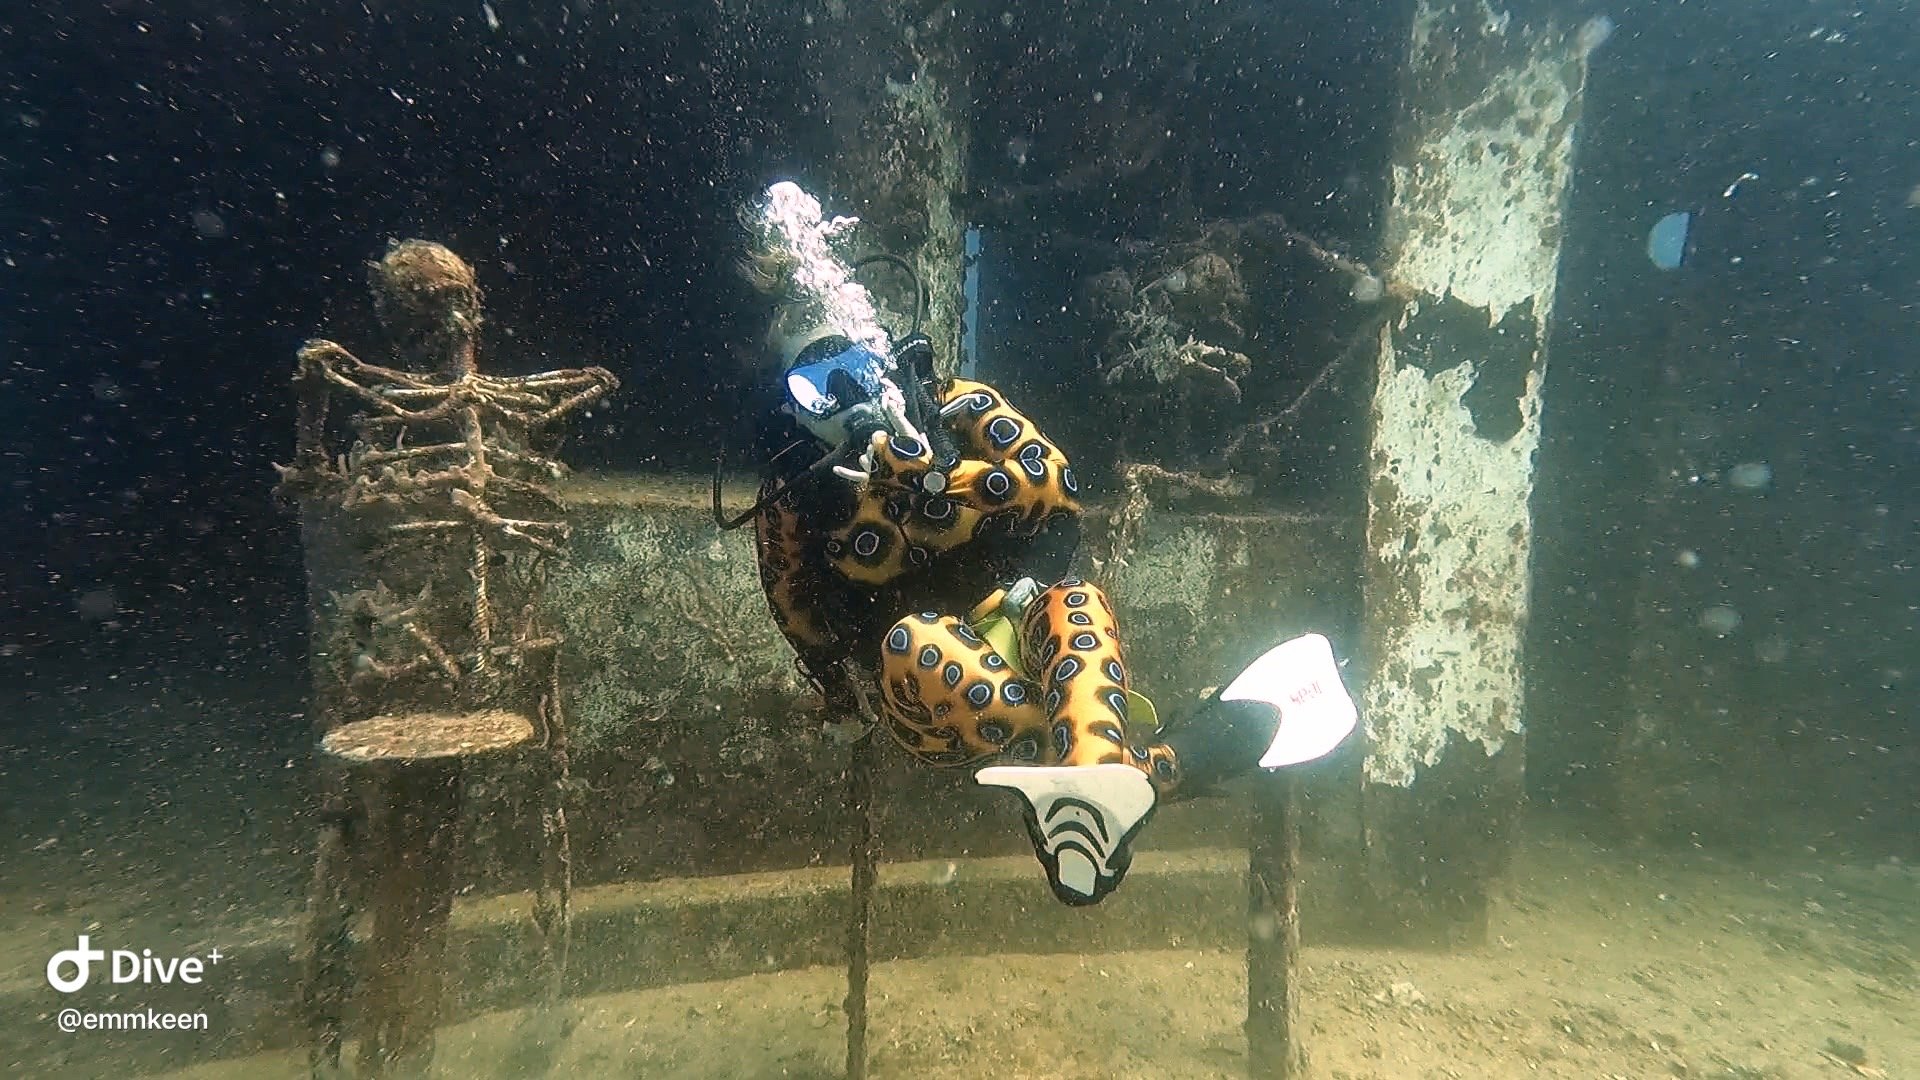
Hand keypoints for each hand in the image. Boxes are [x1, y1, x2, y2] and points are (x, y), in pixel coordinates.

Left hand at [834, 429, 950, 495]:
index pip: (876, 436)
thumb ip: (898, 419)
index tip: (892, 439)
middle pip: (870, 448)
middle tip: (891, 455)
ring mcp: (874, 470)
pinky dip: (846, 473)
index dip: (883, 437)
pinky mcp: (872, 480)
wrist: (924, 482)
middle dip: (878, 449)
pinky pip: (856, 477)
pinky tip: (835, 469)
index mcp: (886, 445)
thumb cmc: (920, 458)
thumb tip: (888, 402)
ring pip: (864, 460)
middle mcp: (877, 458)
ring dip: (870, 459)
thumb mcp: (911, 435)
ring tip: (882, 461)